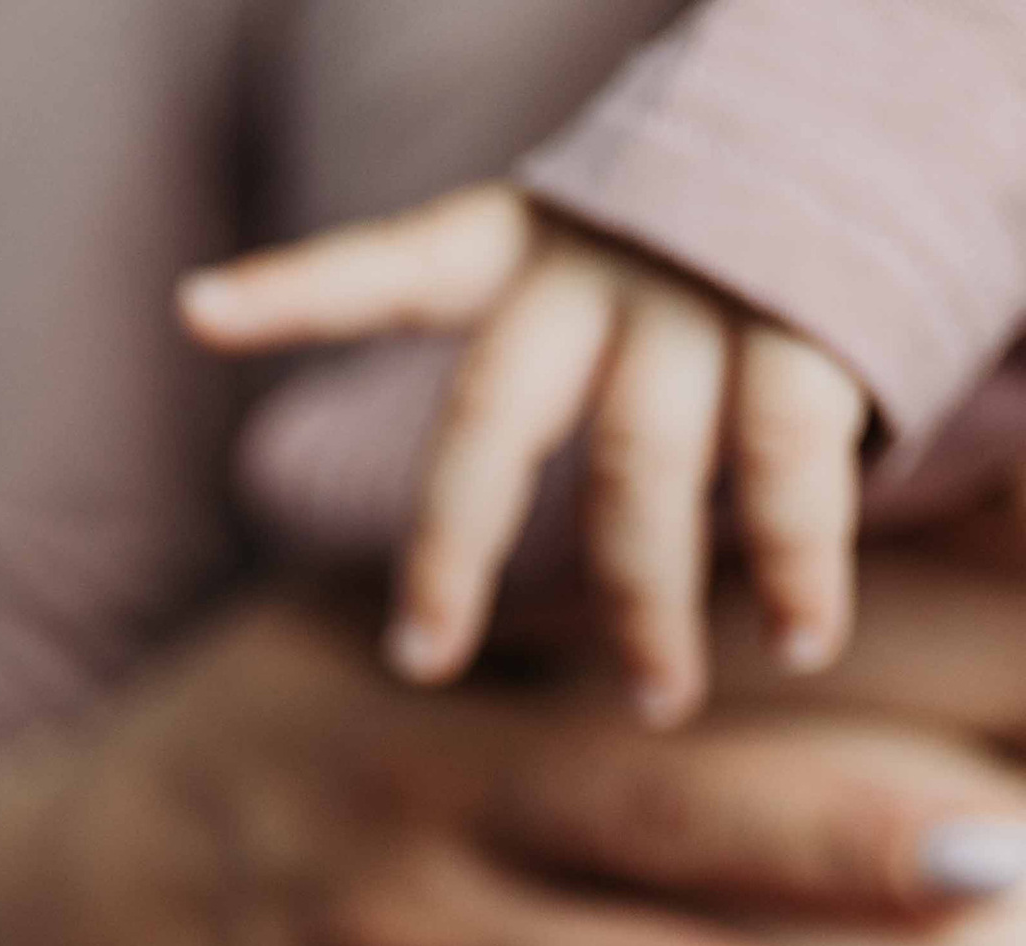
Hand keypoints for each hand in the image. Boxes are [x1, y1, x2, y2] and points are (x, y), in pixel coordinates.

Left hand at [181, 188, 869, 727]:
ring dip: (646, 604)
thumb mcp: (582, 274)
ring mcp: (701, 295)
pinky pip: (790, 469)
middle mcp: (595, 266)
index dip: (295, 292)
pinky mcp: (810, 327)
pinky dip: (798, 565)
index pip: (391, 269)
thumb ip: (517, 375)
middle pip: (493, 420)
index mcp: (519, 244)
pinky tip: (799, 640)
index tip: (195, 310)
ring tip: (658, 703)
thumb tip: (441, 582)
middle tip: (422, 658)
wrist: (864, 129)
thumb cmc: (692, 253)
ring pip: (640, 476)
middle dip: (452, 549)